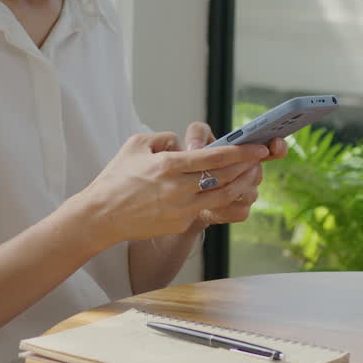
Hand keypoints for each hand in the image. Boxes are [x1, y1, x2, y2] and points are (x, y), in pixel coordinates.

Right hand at [79, 131, 269, 247]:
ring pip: (222, 197)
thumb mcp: (136, 145)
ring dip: (241, 186)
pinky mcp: (179, 224)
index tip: (259, 147)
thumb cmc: (116, 178)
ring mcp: (181, 209)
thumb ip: (164, 138)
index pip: (215, 157)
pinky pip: (206, 209)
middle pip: (225, 177)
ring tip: (250, 176)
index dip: (242, 152)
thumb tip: (184, 142)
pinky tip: (227, 192)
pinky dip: (220, 200)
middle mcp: (178, 188)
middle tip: (261, 160)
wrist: (101, 217)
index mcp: (168, 164)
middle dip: (248, 168)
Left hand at [182, 122, 287, 226]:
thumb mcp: (194, 142)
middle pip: (257, 172)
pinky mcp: (241, 212)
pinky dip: (223, 209)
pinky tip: (207, 206)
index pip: (274, 148)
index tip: (274, 142)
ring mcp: (250, 194)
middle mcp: (253, 173)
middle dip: (240, 170)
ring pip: (249, 194)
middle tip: (224, 167)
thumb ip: (198, 134)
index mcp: (248, 152)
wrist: (187, 192)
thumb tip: (196, 148)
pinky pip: (239, 212)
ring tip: (209, 189)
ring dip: (229, 190)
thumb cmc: (194, 162)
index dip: (278, 147)